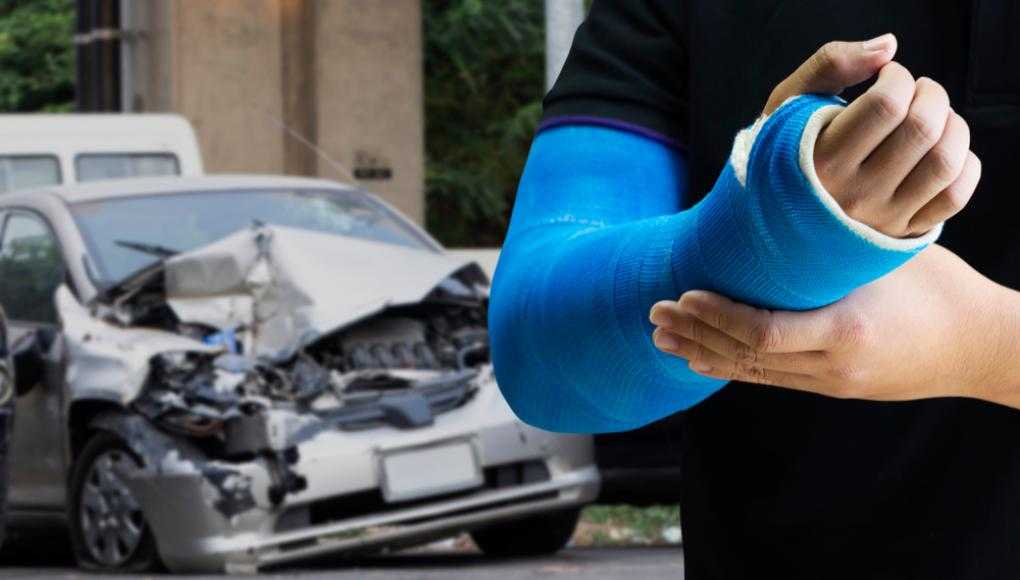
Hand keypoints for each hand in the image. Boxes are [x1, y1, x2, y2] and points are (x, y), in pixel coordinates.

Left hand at [648, 246, 1018, 405]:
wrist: (981, 346)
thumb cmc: (939, 288)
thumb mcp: (883, 259)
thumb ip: (829, 251)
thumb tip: (774, 218)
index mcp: (845, 332)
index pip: (762, 332)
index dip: (716, 316)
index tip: (683, 295)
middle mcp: (832, 367)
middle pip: (746, 356)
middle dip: (695, 334)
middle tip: (654, 313)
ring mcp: (831, 384)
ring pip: (753, 372)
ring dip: (704, 353)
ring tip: (663, 339)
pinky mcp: (833, 388)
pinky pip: (772, 379)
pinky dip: (733, 367)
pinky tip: (702, 362)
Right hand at [764, 34, 980, 237]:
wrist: (775, 220)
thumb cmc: (786, 153)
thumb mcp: (788, 104)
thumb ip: (830, 64)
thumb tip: (889, 47)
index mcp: (821, 160)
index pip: (886, 104)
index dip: (898, 76)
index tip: (887, 77)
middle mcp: (854, 193)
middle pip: (921, 129)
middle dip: (931, 95)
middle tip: (916, 93)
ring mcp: (881, 217)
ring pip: (945, 162)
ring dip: (953, 127)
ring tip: (934, 119)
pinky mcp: (902, 232)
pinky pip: (955, 197)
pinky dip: (964, 164)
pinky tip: (943, 151)